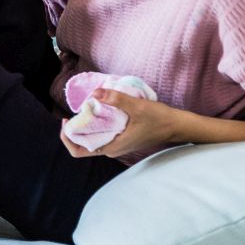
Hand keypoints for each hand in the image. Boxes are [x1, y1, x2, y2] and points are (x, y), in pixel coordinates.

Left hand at [59, 89, 178, 158]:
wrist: (178, 126)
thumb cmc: (160, 119)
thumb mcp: (137, 107)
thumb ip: (116, 99)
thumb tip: (95, 93)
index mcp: (111, 147)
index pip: (78, 151)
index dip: (66, 137)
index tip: (66, 119)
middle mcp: (111, 149)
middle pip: (81, 144)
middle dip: (73, 128)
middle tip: (75, 110)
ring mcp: (117, 145)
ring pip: (91, 138)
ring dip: (84, 125)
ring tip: (85, 107)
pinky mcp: (121, 139)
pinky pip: (101, 134)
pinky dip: (95, 123)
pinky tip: (97, 109)